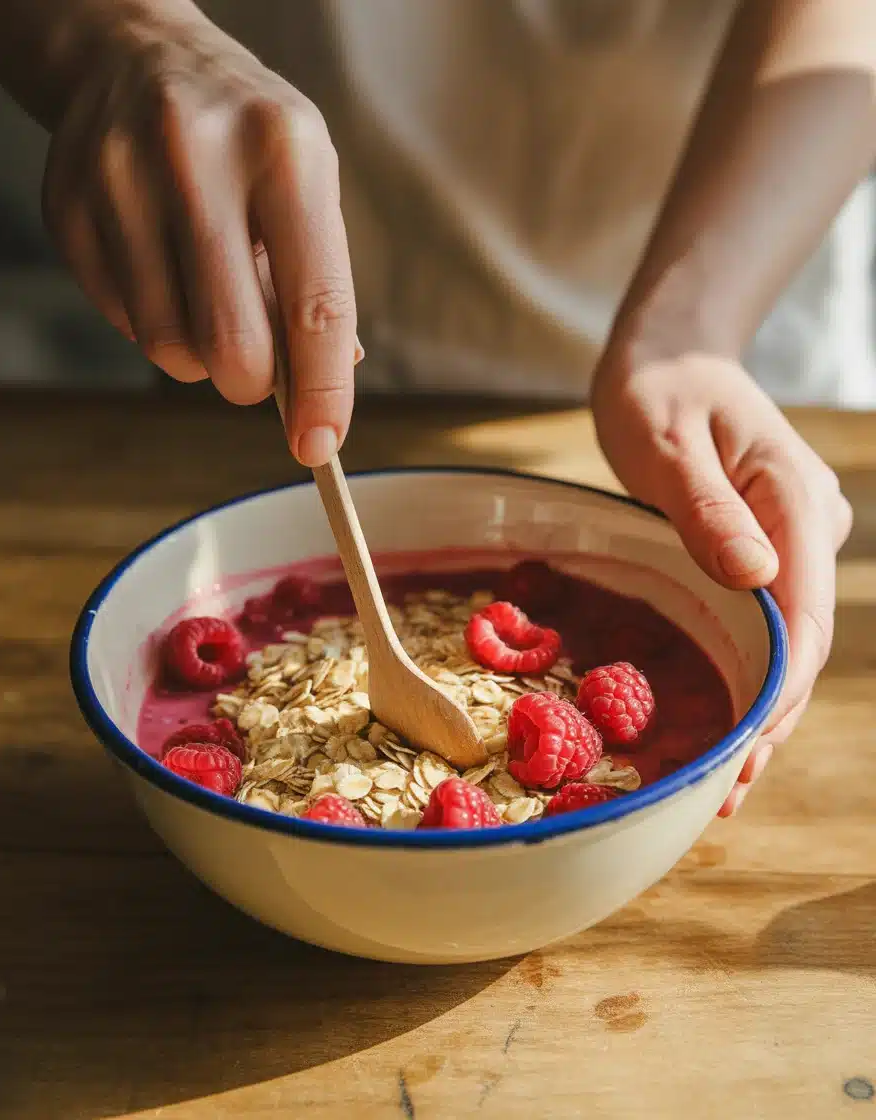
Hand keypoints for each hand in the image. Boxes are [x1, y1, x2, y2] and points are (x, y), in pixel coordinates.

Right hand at [42, 13, 359, 464]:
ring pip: (170, 348)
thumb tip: (320, 396)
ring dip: (199, 354)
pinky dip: (154, 322)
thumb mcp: (306, 186)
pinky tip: (162, 268)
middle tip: (256, 371)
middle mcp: (198, 158)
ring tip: (207, 297)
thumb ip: (317, 287)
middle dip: (252, 383)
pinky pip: (124, 324)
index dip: (321, 392)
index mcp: (285, 152)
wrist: (134, 57)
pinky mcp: (70, 207)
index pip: (315, 305)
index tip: (320, 446)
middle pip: (232, 345)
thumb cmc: (246, 140)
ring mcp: (121, 180)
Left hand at [592, 348, 851, 815]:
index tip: (747, 749)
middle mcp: (806, 525)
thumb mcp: (667, 441)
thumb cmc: (659, 388)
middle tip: (726, 794)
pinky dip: (745, 670)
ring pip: (785, 638)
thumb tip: (754, 577)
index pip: (801, 613)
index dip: (780, 689)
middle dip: (770, 718)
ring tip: (726, 783)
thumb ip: (706, 508)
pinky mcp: (765, 546)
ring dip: (761, 707)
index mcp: (792, 499)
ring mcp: (791, 537)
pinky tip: (725, 717)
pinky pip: (762, 618)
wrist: (671, 355)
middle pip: (801, 640)